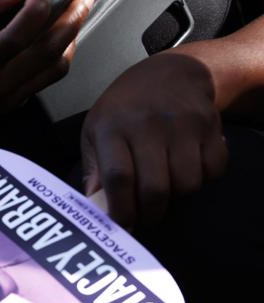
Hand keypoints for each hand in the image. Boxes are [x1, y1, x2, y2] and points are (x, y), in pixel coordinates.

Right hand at [0, 0, 91, 111]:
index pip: (12, 41)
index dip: (34, 11)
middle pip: (44, 54)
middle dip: (69, 17)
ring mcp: (7, 101)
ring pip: (57, 65)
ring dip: (72, 32)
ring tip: (77, 5)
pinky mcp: (18, 102)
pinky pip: (52, 74)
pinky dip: (64, 47)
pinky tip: (62, 27)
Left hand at [81, 52, 227, 230]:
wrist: (171, 72)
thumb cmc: (124, 109)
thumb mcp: (95, 130)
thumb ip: (93, 168)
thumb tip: (93, 204)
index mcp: (113, 128)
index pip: (118, 177)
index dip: (120, 209)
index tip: (121, 226)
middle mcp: (149, 125)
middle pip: (154, 188)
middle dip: (149, 214)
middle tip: (144, 218)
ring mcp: (183, 125)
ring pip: (186, 183)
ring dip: (176, 197)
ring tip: (164, 189)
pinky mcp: (210, 126)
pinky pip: (213, 169)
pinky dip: (203, 179)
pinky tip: (187, 170)